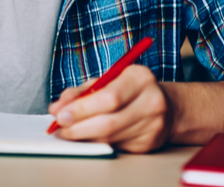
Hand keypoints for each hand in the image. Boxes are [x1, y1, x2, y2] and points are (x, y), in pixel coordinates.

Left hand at [48, 65, 171, 152]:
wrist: (167, 106)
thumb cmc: (129, 90)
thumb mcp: (107, 80)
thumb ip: (80, 92)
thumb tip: (56, 109)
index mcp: (140, 78)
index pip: (109, 98)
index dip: (81, 109)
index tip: (60, 115)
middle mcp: (151, 101)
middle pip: (109, 122)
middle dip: (78, 128)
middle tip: (60, 128)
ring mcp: (153, 125)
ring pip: (110, 138)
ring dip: (84, 137)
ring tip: (68, 132)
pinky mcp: (148, 143)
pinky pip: (115, 145)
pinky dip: (97, 142)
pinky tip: (88, 137)